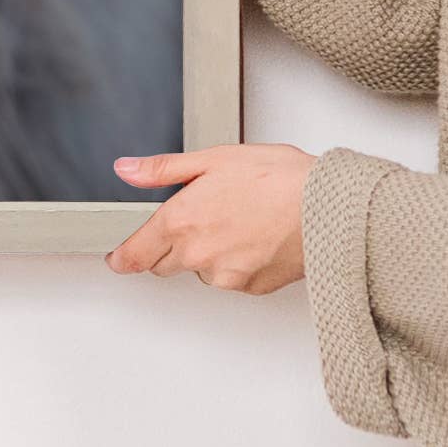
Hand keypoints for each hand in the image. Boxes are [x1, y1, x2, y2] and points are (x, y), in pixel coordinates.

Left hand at [105, 143, 311, 292]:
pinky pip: (232, 279)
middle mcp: (199, 256)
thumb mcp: (213, 159)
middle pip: (165, 264)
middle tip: (197, 220)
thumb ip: (162, 170)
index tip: (118, 258)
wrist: (329, 207)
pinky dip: (237, 263)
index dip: (123, 257)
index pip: (135, 256)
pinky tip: (255, 237)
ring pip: (201, 271)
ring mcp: (226, 276)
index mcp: (180, 222)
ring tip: (237, 221)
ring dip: (208, 254)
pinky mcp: (253, 287)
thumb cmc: (278, 178)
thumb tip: (126, 170)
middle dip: (171, 247)